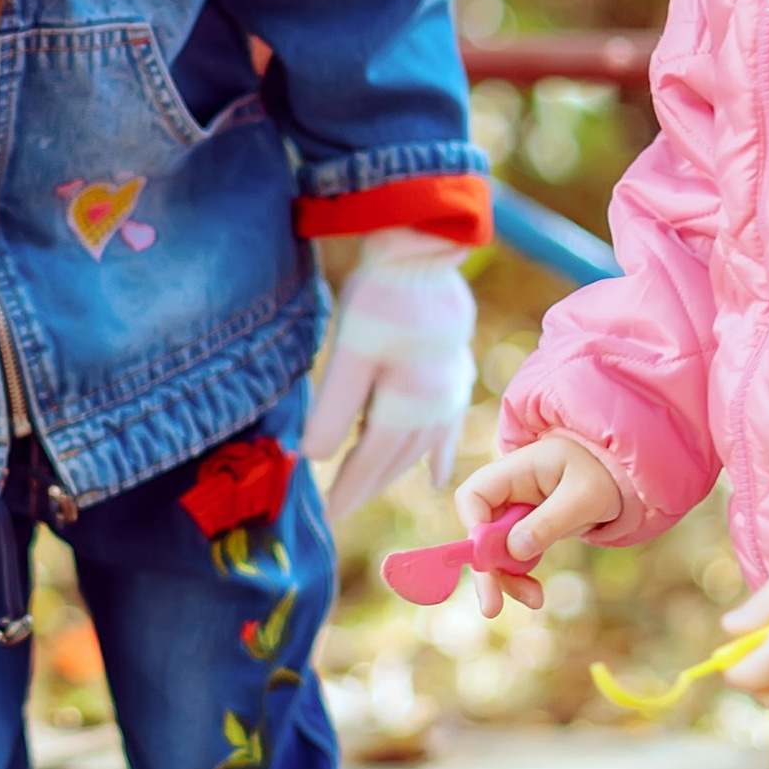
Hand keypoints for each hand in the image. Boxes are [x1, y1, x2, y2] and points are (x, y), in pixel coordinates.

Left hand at [306, 234, 476, 521]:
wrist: (424, 254)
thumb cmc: (383, 299)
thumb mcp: (351, 352)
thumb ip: (335, 407)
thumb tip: (312, 457)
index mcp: (408, 406)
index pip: (370, 460)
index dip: (349, 488)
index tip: (329, 514)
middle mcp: (434, 408)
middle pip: (395, 458)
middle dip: (368, 484)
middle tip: (342, 509)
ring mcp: (450, 393)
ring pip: (418, 446)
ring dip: (395, 470)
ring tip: (373, 489)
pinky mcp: (455, 375)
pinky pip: (446, 429)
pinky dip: (438, 456)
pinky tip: (435, 479)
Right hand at [454, 431, 623, 614]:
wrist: (621, 482)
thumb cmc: (604, 477)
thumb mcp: (584, 498)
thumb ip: (549, 521)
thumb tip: (515, 550)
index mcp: (517, 469)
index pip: (474, 494)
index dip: (473, 527)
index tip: (487, 558)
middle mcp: (509, 490)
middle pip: (478, 529)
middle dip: (485, 569)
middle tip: (491, 607)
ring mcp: (515, 511)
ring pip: (494, 550)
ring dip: (506, 579)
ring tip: (534, 600)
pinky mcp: (525, 529)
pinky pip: (512, 557)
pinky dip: (520, 577)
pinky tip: (536, 594)